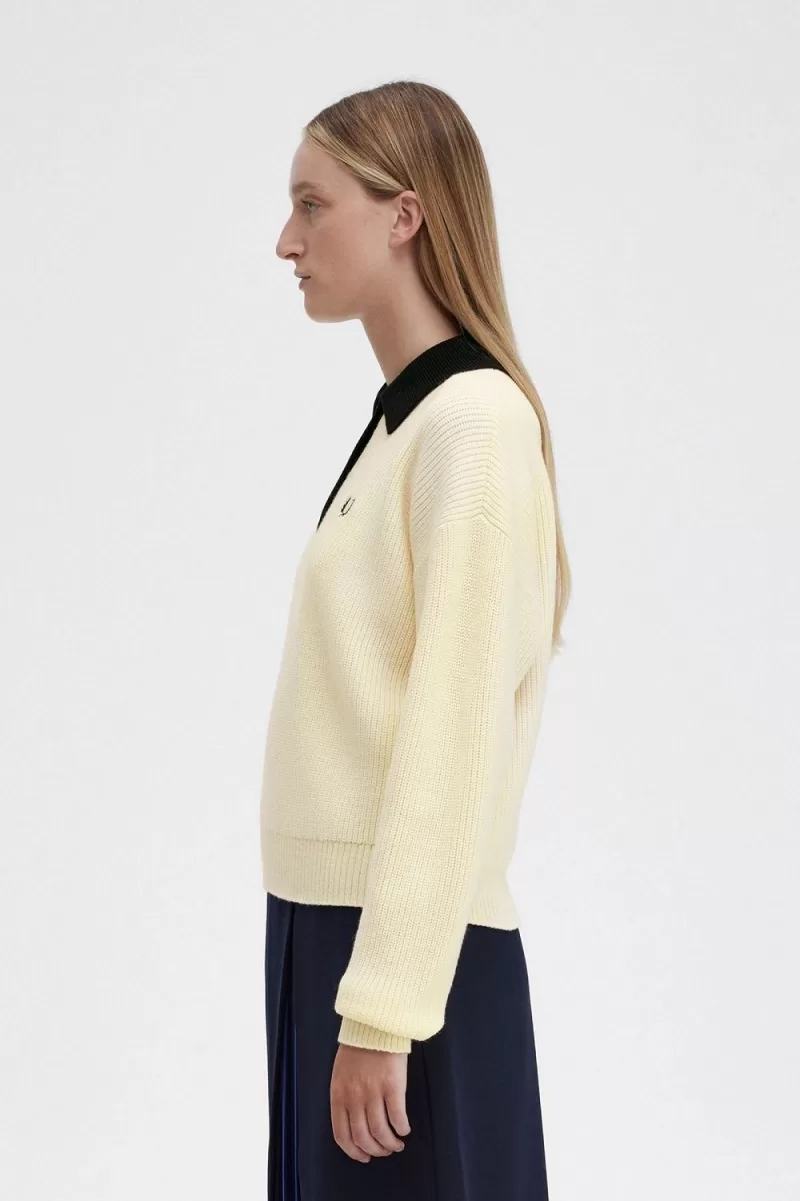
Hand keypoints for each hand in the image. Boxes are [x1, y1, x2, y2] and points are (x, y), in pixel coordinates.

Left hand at [330, 1043, 410, 1162]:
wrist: (374, 1025)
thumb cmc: (358, 1048)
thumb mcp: (341, 1074)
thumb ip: (344, 1098)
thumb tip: (354, 1123)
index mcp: (338, 1096)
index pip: (342, 1135)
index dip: (354, 1151)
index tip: (364, 1157)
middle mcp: (354, 1098)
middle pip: (363, 1137)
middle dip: (375, 1150)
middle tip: (385, 1151)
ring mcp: (373, 1093)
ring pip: (381, 1132)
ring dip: (390, 1144)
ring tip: (397, 1143)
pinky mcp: (392, 1087)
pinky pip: (397, 1117)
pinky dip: (402, 1128)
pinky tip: (404, 1129)